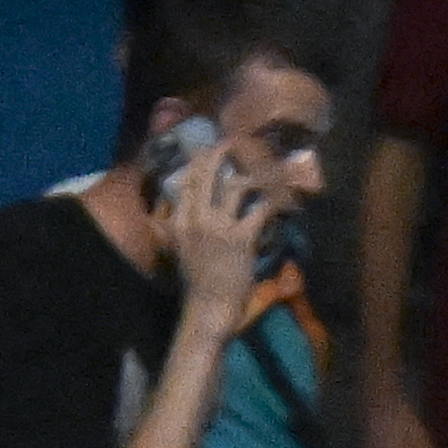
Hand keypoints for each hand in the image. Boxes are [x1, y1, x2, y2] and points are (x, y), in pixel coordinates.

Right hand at [154, 141, 278, 310]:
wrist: (210, 305)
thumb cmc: (197, 280)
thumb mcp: (178, 249)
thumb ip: (173, 227)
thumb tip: (168, 211)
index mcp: (179, 221)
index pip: (188, 182)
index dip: (198, 161)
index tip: (207, 148)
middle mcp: (196, 219)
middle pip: (206, 175)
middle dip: (219, 154)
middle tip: (231, 142)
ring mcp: (219, 227)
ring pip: (234, 187)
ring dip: (250, 177)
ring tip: (260, 173)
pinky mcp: (241, 238)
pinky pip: (259, 210)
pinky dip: (271, 204)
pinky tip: (279, 201)